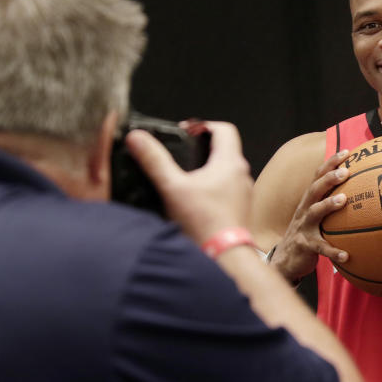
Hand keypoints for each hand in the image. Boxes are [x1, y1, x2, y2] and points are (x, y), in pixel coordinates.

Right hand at [125, 121, 251, 243]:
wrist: (224, 256)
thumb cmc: (204, 223)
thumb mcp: (173, 187)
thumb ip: (154, 161)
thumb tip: (138, 138)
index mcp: (230, 162)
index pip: (224, 129)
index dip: (203, 125)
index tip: (185, 132)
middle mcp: (241, 174)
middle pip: (225, 149)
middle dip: (202, 148)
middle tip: (180, 153)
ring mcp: (243, 193)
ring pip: (226, 170)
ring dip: (208, 169)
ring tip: (185, 177)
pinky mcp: (240, 209)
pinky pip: (228, 189)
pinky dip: (213, 187)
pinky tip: (195, 199)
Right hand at [269, 149, 350, 282]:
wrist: (284, 260)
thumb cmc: (307, 234)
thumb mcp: (316, 217)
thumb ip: (331, 204)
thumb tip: (360, 192)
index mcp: (308, 201)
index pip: (318, 177)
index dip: (330, 163)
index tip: (347, 152)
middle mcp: (304, 210)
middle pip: (315, 189)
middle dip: (329, 178)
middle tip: (346, 171)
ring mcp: (303, 227)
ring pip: (315, 213)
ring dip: (328, 205)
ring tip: (344, 200)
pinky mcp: (305, 246)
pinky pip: (320, 248)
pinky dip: (333, 251)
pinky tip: (346, 255)